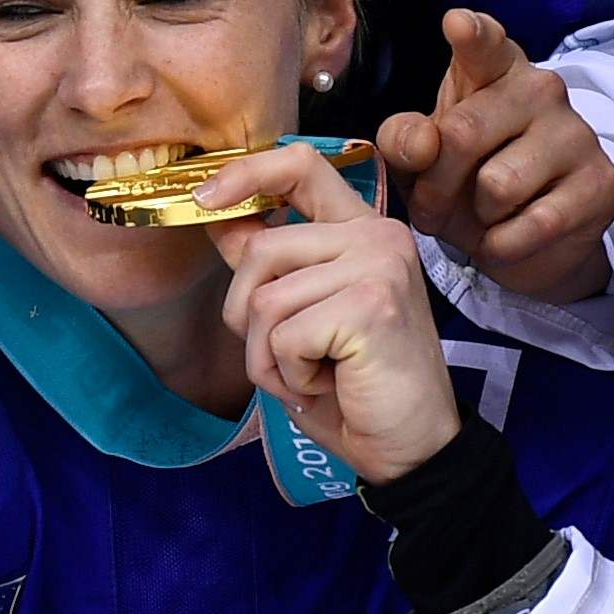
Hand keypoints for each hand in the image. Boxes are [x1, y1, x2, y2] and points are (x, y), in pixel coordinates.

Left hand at [210, 150, 462, 481]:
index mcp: (362, 230)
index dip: (244, 173)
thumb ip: (269, 264)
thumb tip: (217, 217)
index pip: (301, 164)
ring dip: (269, 356)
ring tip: (314, 374)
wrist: (410, 449)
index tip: (203, 198)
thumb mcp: (301, 315)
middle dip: (248, 317)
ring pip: (264, 299)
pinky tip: (329, 384)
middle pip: (261, 250)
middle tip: (291, 357)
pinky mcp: (370, 305)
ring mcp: (378, 266)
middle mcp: (377, 236)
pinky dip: (290, 374)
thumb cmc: (355, 388)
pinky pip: (283, 335)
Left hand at [372, 10, 613, 305]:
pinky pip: (533, 225)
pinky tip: (510, 236)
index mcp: (492, 70)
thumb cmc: (466, 180)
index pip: (484, 42)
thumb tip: (423, 144)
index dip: (471, 33)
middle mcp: (539, 88)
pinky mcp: (600, 183)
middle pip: (462, 134)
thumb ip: (404, 142)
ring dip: (476, 218)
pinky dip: (505, 245)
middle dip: (434, 186)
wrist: (526, 238)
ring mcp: (576, 134)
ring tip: (483, 216)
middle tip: (434, 206)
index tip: (456, 25)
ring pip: (498, 185)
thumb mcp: (421, 161)